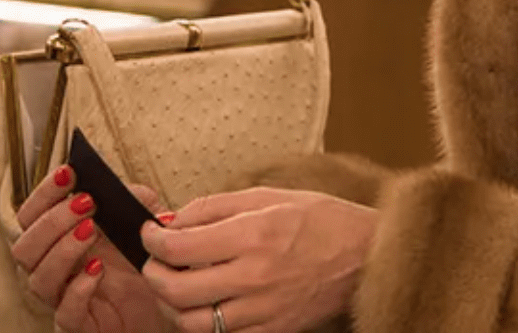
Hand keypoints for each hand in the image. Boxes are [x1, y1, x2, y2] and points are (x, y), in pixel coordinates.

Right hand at [11, 164, 174, 332]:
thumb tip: (126, 189)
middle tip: (86, 204)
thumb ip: (135, 200)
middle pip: (24, 247)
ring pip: (37, 279)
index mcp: (58, 239)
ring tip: (92, 231)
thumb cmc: (142, 261)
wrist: (163, 303)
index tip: (68, 174)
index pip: (31, 215)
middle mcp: (52, 268)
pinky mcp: (78, 325)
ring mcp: (62, 298)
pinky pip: (65, 314)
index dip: (43, 193)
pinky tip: (97, 271)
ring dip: (62, 250)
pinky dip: (78, 290)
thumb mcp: (144, 221)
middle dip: (52, 221)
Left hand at [140, 188, 375, 332]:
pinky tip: (207, 302)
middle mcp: (253, 277)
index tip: (150, 234)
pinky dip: (205, 321)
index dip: (153, 240)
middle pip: (177, 290)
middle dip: (154, 275)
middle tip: (155, 262)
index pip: (178, 247)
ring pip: (193, 323)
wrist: (367, 256)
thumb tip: (175, 221)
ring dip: (174, 305)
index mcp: (251, 236)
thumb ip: (215, 207)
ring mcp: (263, 310)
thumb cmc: (321, 220)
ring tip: (176, 286)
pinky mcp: (272, 330)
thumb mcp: (267, 196)